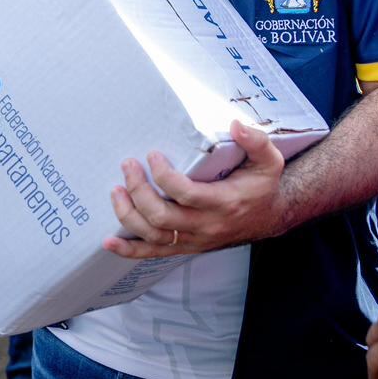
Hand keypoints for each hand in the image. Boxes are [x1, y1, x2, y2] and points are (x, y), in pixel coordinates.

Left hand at [104, 119, 286, 258]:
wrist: (268, 217)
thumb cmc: (262, 186)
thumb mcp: (269, 161)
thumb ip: (257, 141)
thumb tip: (236, 125)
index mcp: (224, 203)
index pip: (186, 194)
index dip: (164, 176)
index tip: (153, 155)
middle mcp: (206, 226)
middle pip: (162, 217)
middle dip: (139, 191)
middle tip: (128, 166)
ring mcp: (194, 240)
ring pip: (153, 236)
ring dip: (128, 214)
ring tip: (116, 190)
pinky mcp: (185, 246)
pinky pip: (153, 253)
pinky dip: (129, 250)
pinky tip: (108, 242)